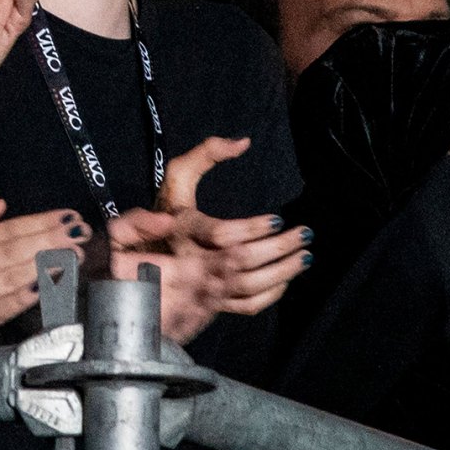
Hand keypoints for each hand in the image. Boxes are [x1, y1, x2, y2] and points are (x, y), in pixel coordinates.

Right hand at [0, 198, 90, 327]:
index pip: (6, 231)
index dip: (38, 223)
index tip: (67, 216)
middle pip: (12, 252)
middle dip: (49, 241)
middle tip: (80, 234)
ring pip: (11, 278)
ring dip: (44, 267)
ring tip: (73, 257)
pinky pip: (2, 309)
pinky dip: (22, 300)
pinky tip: (44, 289)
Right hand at [109, 136, 310, 342]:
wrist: (144, 255)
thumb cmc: (168, 209)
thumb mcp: (178, 175)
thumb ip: (206, 153)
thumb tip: (243, 142)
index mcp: (184, 229)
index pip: (223, 234)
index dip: (253, 228)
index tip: (278, 218)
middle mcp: (193, 260)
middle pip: (241, 262)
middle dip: (279, 248)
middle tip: (305, 234)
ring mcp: (204, 286)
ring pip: (248, 288)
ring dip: (282, 273)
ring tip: (304, 256)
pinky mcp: (213, 302)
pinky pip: (246, 306)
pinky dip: (270, 295)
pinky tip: (285, 280)